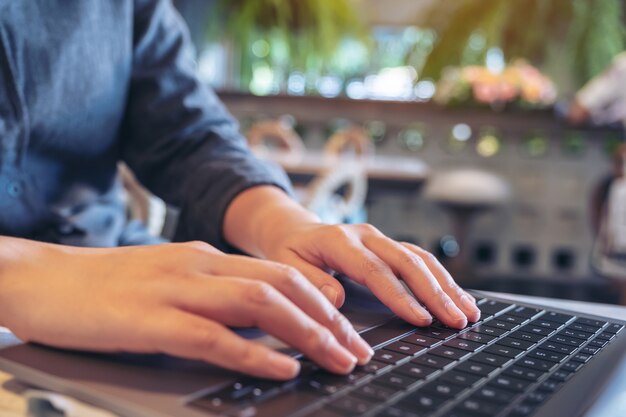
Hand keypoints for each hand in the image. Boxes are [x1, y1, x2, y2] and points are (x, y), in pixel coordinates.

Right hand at [0, 238, 372, 378]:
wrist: (41, 278)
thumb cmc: (104, 286)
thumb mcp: (167, 280)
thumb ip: (209, 294)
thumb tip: (254, 320)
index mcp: (205, 258)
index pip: (279, 272)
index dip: (321, 300)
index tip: (347, 327)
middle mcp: (199, 267)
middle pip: (282, 285)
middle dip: (328, 319)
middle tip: (358, 350)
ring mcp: (176, 290)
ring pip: (259, 303)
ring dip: (307, 333)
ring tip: (338, 360)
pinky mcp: (150, 320)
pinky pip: (214, 336)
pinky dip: (254, 352)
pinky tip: (283, 368)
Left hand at [225, 186, 480, 329]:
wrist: (293, 230)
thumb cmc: (290, 252)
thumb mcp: (287, 266)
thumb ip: (310, 282)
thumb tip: (336, 298)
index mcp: (339, 240)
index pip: (375, 270)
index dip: (399, 296)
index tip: (420, 319)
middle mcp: (366, 235)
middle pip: (407, 262)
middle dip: (435, 293)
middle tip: (456, 320)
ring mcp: (381, 239)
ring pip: (420, 259)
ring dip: (447, 286)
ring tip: (468, 313)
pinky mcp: (389, 246)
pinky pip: (420, 260)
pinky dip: (442, 279)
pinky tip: (459, 297)